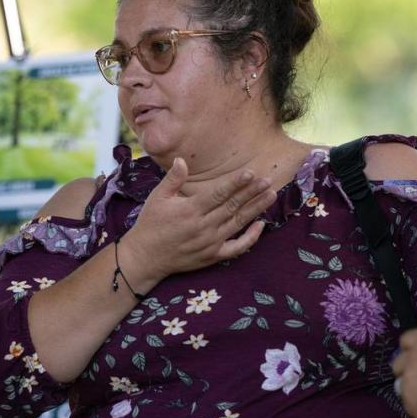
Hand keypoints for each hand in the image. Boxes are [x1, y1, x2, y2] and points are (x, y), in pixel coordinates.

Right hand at [121, 157, 276, 280]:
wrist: (145, 257)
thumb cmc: (151, 224)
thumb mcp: (157, 198)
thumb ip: (173, 179)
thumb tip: (183, 160)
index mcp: (190, 210)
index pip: (218, 194)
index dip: (236, 183)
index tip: (251, 173)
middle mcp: (203, 227)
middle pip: (233, 206)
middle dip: (252, 192)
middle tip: (268, 180)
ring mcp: (210, 243)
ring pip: (238, 223)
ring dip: (256, 209)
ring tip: (271, 195)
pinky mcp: (213, 256)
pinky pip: (237, 248)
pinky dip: (251, 238)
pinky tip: (261, 225)